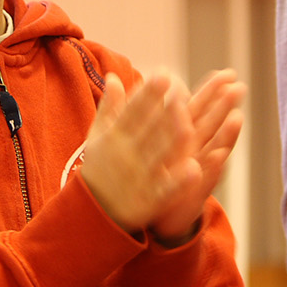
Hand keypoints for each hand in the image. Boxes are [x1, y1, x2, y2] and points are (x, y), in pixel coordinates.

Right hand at [79, 72, 197, 231]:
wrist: (91, 213)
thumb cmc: (99, 168)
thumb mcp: (98, 137)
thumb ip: (109, 108)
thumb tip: (113, 77)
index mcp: (114, 137)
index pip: (133, 111)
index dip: (148, 93)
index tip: (164, 74)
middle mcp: (125, 155)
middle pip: (148, 130)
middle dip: (165, 110)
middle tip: (182, 90)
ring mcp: (137, 178)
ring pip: (158, 156)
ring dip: (173, 140)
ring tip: (191, 123)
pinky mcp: (148, 201)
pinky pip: (165, 189)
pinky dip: (178, 180)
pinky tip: (195, 169)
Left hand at [149, 68, 245, 244]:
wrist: (154, 214)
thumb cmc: (152, 174)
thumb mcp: (143, 140)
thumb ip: (140, 112)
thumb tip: (135, 85)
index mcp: (180, 135)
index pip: (199, 109)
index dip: (212, 92)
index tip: (227, 73)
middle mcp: (192, 151)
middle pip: (211, 125)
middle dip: (225, 107)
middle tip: (239, 87)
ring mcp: (195, 171)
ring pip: (213, 149)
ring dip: (226, 135)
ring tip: (237, 118)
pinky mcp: (192, 192)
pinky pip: (204, 179)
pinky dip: (212, 169)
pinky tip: (220, 157)